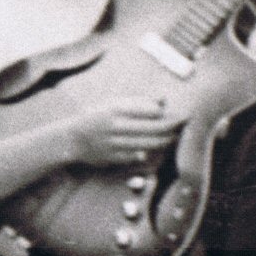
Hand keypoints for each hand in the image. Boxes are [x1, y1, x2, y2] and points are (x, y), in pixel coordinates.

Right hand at [63, 97, 183, 168]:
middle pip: (154, 128)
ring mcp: (115, 143)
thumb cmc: (96, 117)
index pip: (151, 111)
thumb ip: (139, 102)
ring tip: (175, 137)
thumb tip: (164, 98)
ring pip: (149, 144)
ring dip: (166, 141)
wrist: (71, 139)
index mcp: (116, 108)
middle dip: (173, 127)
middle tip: (184, 125)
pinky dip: (151, 152)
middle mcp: (116, 126)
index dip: (169, 113)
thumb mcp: (113, 103)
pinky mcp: (114, 157)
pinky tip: (158, 148)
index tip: (181, 112)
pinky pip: (139, 156)